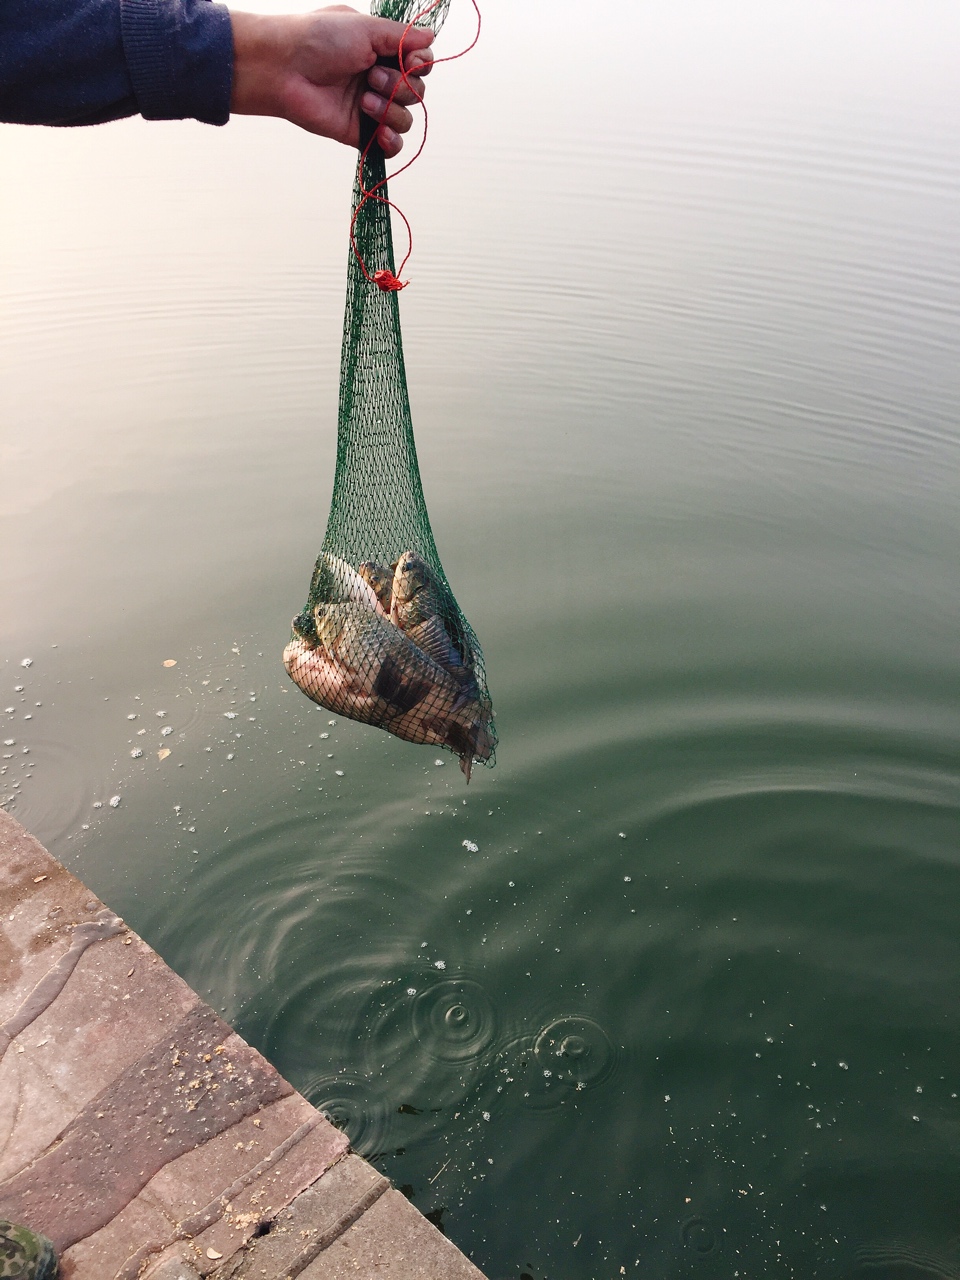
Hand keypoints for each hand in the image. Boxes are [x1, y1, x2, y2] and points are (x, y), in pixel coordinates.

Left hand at [230, 5, 433, 156]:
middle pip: (416, 93)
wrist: (284, 68)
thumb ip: (401, 36)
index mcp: (381, 51)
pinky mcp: (359, 133)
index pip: (420, 64)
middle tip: (370, 76)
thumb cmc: (318, 39)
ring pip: (406, 119)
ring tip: (363, 99)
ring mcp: (370, 108)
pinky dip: (392, 141)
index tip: (411, 61)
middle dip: (400, 86)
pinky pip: (391, 147)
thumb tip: (431, 36)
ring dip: (390, 109)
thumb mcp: (365, 28)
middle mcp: (378, 79)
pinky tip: (380, 133)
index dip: (421, 65)